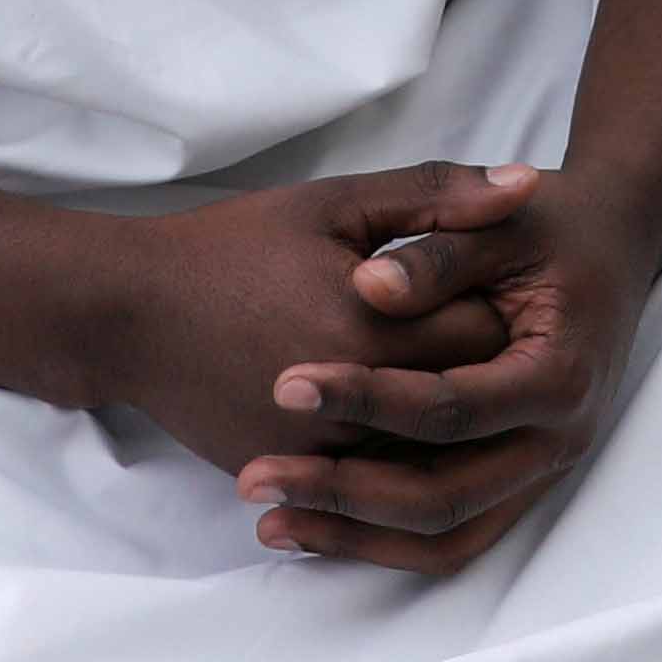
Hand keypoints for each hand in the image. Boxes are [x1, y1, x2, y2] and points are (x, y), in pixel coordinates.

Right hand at [80, 166, 526, 505]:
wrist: (131, 314)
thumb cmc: (234, 247)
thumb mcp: (336, 203)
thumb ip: (436, 195)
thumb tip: (530, 184)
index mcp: (371, 328)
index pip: (486, 331)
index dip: (510, 304)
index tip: (517, 284)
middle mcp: (351, 405)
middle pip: (464, 396)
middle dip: (490, 364)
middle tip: (501, 329)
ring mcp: (318, 451)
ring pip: (422, 449)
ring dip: (448, 418)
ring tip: (452, 370)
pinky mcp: (291, 475)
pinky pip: (370, 477)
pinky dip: (397, 451)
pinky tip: (407, 418)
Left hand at [247, 164, 660, 569]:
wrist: (610, 247)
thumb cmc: (551, 227)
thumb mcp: (500, 221)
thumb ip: (435, 254)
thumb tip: (365, 289)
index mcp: (558, 374)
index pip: (450, 407)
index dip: (365, 398)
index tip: (285, 385)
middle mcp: (558, 440)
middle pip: (443, 495)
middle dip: (343, 491)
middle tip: (256, 477)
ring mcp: (539, 472)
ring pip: (444, 536)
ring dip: (354, 536)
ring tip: (269, 521)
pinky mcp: (516, 484)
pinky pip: (449, 537)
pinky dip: (381, 543)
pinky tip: (312, 526)